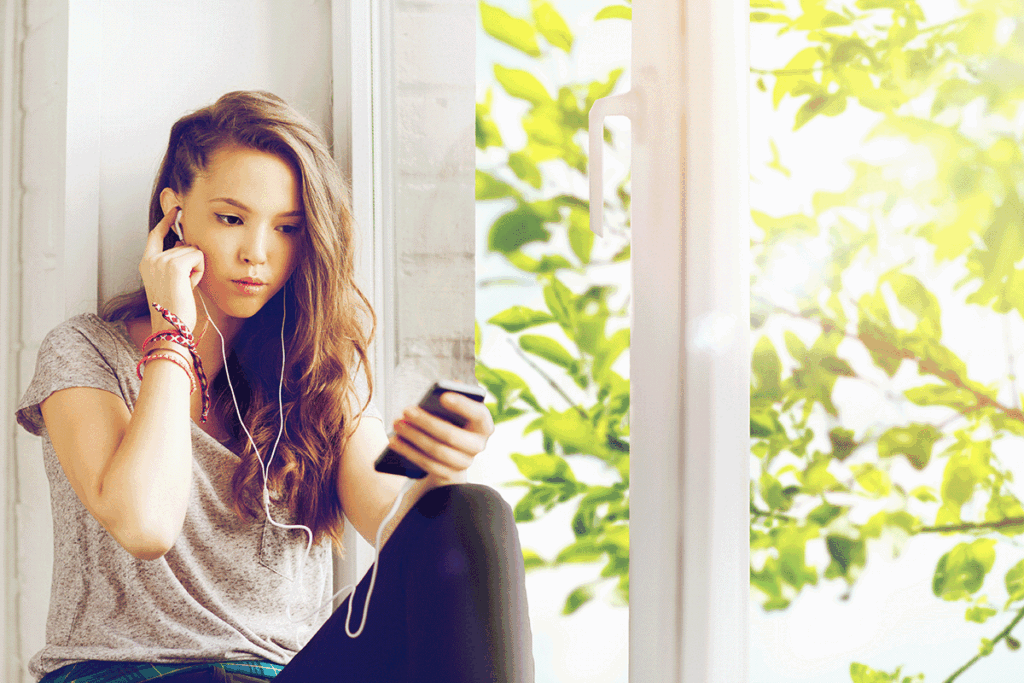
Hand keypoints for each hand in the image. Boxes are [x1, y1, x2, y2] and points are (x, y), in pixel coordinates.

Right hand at [139, 206, 204, 331]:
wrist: (170, 326)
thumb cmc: (174, 308)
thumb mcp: (172, 281)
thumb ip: (175, 261)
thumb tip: (185, 243)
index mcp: (147, 263)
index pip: (156, 234)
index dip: (167, 221)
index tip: (176, 209)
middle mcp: (152, 259)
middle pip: (184, 245)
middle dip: (191, 264)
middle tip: (183, 285)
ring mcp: (162, 261)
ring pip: (193, 252)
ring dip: (196, 269)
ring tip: (185, 287)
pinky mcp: (174, 265)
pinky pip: (198, 257)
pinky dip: (199, 272)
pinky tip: (190, 285)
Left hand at [389, 392, 495, 482]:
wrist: (451, 450)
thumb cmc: (452, 420)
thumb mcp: (454, 408)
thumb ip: (453, 396)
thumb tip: (447, 387)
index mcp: (484, 425)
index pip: (479, 414)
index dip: (463, 405)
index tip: (443, 396)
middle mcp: (478, 446)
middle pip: (452, 436)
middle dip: (427, 422)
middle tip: (406, 410)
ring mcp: (464, 463)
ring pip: (437, 451)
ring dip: (414, 437)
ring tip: (397, 424)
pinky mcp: (448, 474)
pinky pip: (427, 464)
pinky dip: (408, 452)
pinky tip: (394, 441)